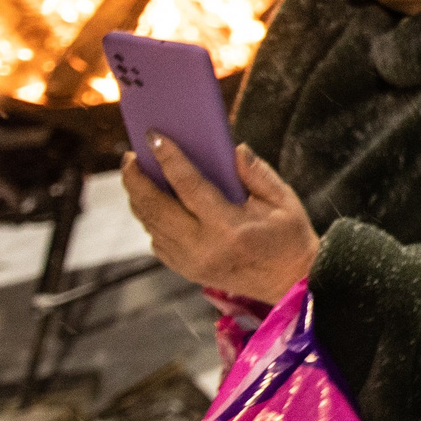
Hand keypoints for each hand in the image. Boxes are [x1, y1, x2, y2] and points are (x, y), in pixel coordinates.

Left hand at [121, 139, 318, 304]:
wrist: (290, 283)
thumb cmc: (290, 238)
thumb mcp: (284, 201)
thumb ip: (257, 173)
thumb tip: (233, 148)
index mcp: (229, 227)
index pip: (189, 186)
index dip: (169, 158)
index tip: (154, 137)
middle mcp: (203, 247)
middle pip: (155, 207)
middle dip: (136, 179)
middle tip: (130, 156)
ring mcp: (190, 262)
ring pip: (150, 224)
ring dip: (138, 197)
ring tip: (135, 175)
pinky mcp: (185, 269)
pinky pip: (157, 240)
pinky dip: (150, 219)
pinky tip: (153, 203)